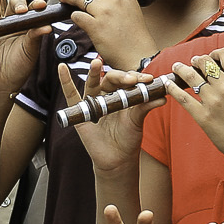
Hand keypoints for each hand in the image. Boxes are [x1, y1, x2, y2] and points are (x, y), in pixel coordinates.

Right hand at [57, 55, 156, 173]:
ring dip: (93, 72)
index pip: (127, 80)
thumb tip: (162, 96)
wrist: (117, 159)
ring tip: (96, 63)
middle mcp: (107, 95)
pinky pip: (70, 94)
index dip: (136, 78)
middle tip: (131, 79)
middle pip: (111, 79)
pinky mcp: (79, 111)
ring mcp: (92, 102)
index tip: (147, 79)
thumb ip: (145, 106)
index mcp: (122, 94)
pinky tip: (61, 68)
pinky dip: (65, 81)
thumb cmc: (128, 139)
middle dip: (121, 77)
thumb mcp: (137, 120)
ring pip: (92, 83)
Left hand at [66, 0, 149, 68]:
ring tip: (64, 1)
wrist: (139, 57)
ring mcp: (104, 12)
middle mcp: (115, 0)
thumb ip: (119, 3)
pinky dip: (74, 17)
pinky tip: (77, 21)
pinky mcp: (95, 26)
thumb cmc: (136, 39)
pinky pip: (76, 15)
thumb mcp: (132, 12)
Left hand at [162, 48, 223, 167]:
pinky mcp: (202, 115)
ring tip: (177, 67)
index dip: (215, 52)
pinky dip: (172, 88)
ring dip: (181, 68)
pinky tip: (168, 83)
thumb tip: (223, 74)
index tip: (211, 56)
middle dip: (196, 60)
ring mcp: (212, 101)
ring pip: (190, 76)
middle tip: (193, 62)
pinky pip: (183, 97)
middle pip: (204, 62)